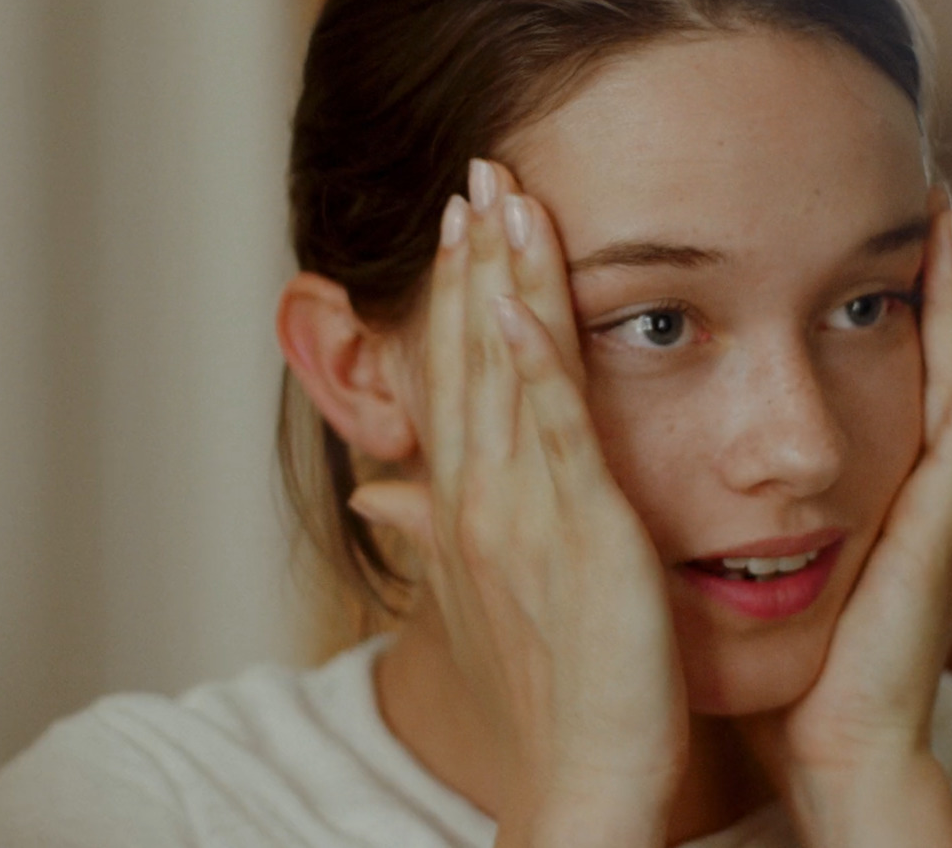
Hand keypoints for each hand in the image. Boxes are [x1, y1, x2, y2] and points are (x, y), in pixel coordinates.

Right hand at [350, 160, 683, 845]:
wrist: (579, 778)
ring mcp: (520, 512)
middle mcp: (478, 498)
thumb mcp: (482, 596)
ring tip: (499, 195)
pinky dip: (529, 363)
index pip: (452, 379)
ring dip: (498, 281)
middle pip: (467, 356)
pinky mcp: (577, 533)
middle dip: (469, 262)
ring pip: (503, 374)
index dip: (452, 297)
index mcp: (464, 508)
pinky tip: (518, 300)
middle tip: (473, 172)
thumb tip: (372, 497)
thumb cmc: (549, 692)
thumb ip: (437, 529)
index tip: (458, 225)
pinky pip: (550, 432)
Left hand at [743, 193, 951, 847]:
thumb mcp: (750, 556)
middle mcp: (898, 481)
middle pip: (905, 354)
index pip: (850, 371)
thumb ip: (721, 505)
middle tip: (915, 193)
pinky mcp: (938, 524)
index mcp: (854, 484)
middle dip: (913, 276)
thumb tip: (652, 463)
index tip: (843, 230)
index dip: (853, 302)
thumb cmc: (778, 658)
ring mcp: (928, 499)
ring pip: (942, 372)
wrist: (828, 738)